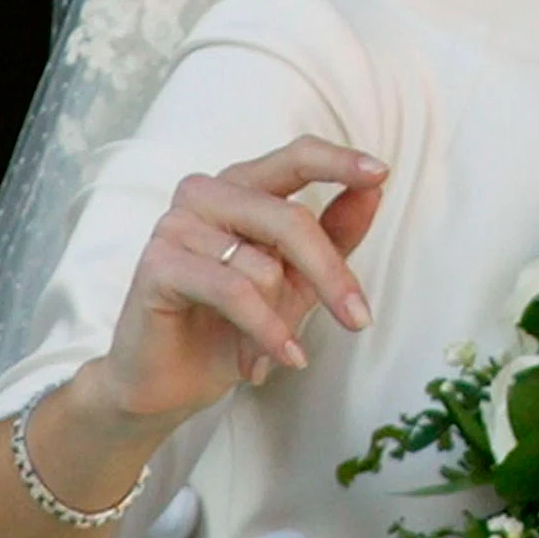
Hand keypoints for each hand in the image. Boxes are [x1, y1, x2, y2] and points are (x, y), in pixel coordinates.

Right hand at [80, 136, 388, 428]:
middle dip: (330, 275)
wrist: (173, 381)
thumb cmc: (236, 323)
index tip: (381, 174)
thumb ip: (334, 233)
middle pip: (290, 219)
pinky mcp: (157, 265)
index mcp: (242, 186)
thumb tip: (374, 189)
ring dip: (282, 317)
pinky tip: (283, 357)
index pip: (296, 156)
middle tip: (359, 320)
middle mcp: (205, 194)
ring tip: (278, 347)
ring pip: (263, 265)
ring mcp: (175, 225)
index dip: (338, 162)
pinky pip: (233, 292)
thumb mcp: (299, 278)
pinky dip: (266, 330)